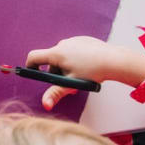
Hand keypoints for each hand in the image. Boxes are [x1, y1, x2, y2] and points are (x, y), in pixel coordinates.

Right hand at [26, 36, 144, 109]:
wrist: (114, 60)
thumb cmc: (92, 72)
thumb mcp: (71, 84)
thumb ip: (56, 93)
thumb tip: (45, 105)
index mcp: (56, 53)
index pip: (34, 57)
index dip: (30, 66)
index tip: (33, 74)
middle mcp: (62, 44)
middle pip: (50, 59)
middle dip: (55, 72)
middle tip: (67, 82)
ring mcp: (73, 40)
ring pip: (62, 56)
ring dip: (65, 66)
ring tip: (80, 75)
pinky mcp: (82, 39)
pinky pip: (72, 50)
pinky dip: (75, 59)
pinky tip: (87, 66)